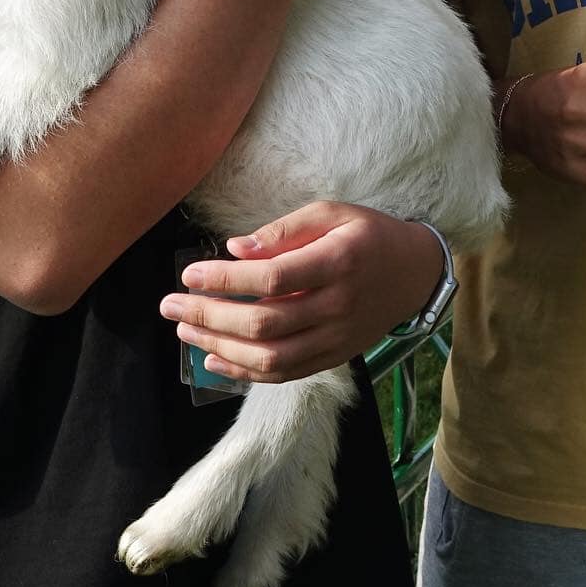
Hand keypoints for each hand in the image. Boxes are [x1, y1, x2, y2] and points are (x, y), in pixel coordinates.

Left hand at [158, 202, 445, 382]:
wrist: (414, 273)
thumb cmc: (368, 234)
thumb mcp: (332, 212)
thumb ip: (284, 230)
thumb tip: (236, 248)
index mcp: (338, 262)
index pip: (272, 279)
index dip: (227, 279)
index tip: (190, 273)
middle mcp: (337, 307)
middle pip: (265, 323)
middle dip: (210, 316)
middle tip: (170, 305)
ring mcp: (336, 338)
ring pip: (270, 357)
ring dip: (220, 347)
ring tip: (185, 330)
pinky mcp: (333, 357)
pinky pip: (284, 374)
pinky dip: (245, 373)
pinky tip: (213, 360)